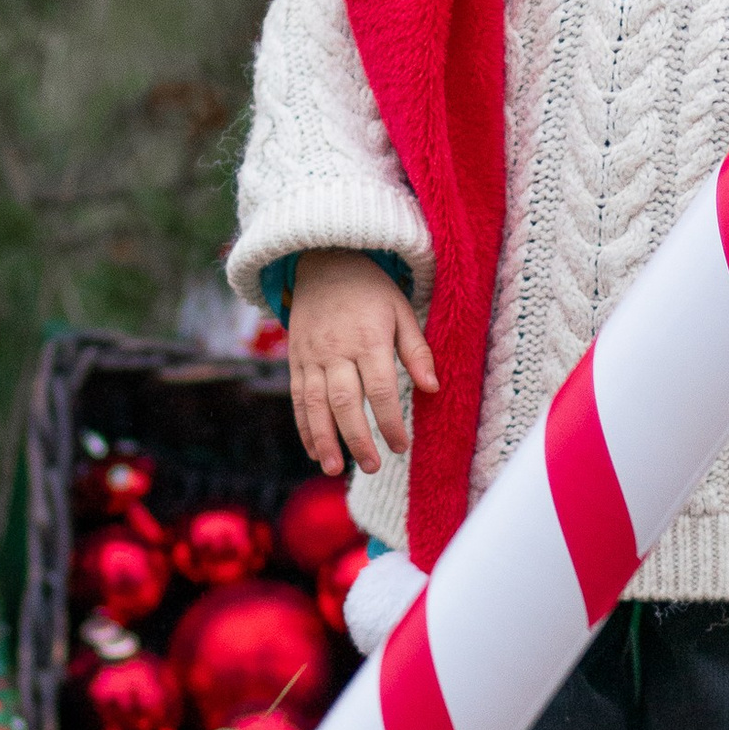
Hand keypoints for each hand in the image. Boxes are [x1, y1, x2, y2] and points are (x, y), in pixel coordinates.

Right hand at [286, 251, 438, 477]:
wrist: (323, 260)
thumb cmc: (370, 290)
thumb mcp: (401, 310)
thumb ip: (416, 350)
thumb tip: (432, 388)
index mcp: (368, 338)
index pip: (380, 388)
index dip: (390, 421)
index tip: (401, 446)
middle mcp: (337, 350)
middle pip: (345, 402)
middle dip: (358, 438)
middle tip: (373, 466)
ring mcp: (312, 356)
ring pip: (315, 404)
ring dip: (324, 440)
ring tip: (335, 469)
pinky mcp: (296, 359)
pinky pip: (298, 398)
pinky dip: (304, 426)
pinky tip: (315, 451)